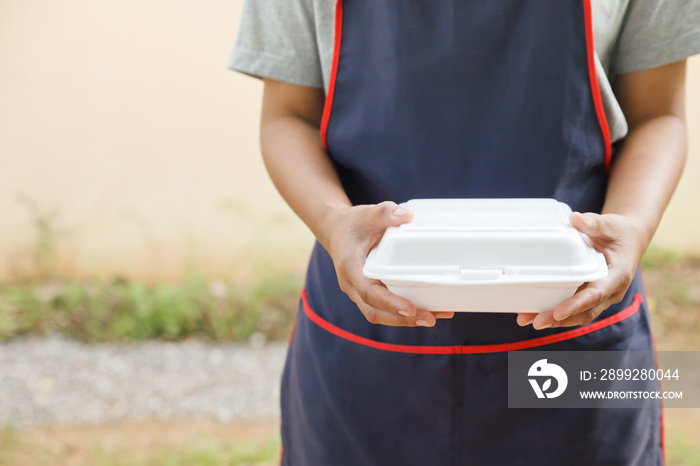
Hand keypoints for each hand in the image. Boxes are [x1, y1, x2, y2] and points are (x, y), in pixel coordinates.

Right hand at [325, 201, 454, 326]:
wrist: (337, 231)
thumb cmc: (353, 224)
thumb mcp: (367, 214)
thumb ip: (385, 212)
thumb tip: (408, 216)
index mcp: (350, 267)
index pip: (368, 292)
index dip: (390, 303)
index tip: (411, 308)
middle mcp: (352, 285)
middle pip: (374, 311)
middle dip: (401, 319)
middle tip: (430, 318)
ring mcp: (358, 291)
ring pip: (378, 314)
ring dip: (404, 321)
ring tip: (434, 317)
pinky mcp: (368, 293)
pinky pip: (382, 309)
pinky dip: (401, 314)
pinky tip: (425, 310)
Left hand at [516, 212, 646, 329]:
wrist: (628, 240)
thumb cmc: (618, 232)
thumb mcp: (609, 225)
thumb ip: (593, 223)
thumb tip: (575, 218)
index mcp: (617, 276)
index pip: (596, 294)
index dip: (577, 304)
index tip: (558, 312)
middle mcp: (611, 292)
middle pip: (585, 311)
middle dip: (560, 319)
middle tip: (536, 321)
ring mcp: (601, 297)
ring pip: (578, 315)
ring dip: (554, 320)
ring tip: (528, 320)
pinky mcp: (590, 297)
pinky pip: (574, 310)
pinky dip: (556, 314)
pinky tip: (534, 313)